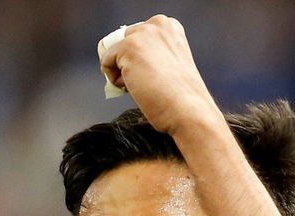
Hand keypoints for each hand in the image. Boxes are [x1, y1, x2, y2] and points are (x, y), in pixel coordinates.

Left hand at [99, 15, 220, 136]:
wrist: (189, 111)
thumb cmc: (182, 98)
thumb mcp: (170, 65)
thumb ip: (152, 55)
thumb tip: (123, 63)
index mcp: (170, 27)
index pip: (137, 37)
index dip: (141, 60)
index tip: (158, 75)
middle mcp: (156, 25)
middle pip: (123, 41)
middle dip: (129, 64)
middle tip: (150, 83)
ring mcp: (142, 34)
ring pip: (114, 52)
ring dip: (122, 72)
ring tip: (145, 85)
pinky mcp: (128, 47)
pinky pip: (106, 62)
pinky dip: (115, 80)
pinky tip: (137, 88)